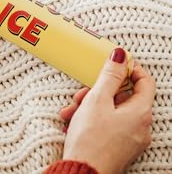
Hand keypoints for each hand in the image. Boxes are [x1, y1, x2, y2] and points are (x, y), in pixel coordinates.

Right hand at [59, 48, 154, 173]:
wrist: (83, 172)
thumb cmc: (91, 139)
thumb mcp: (97, 99)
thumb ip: (110, 75)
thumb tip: (120, 55)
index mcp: (140, 112)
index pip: (145, 81)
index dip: (128, 69)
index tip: (111, 65)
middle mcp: (141, 126)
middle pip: (123, 96)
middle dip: (98, 91)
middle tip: (82, 94)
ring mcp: (131, 138)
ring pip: (112, 109)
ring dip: (90, 105)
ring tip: (72, 111)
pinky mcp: (118, 146)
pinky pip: (108, 123)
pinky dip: (91, 118)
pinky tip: (73, 121)